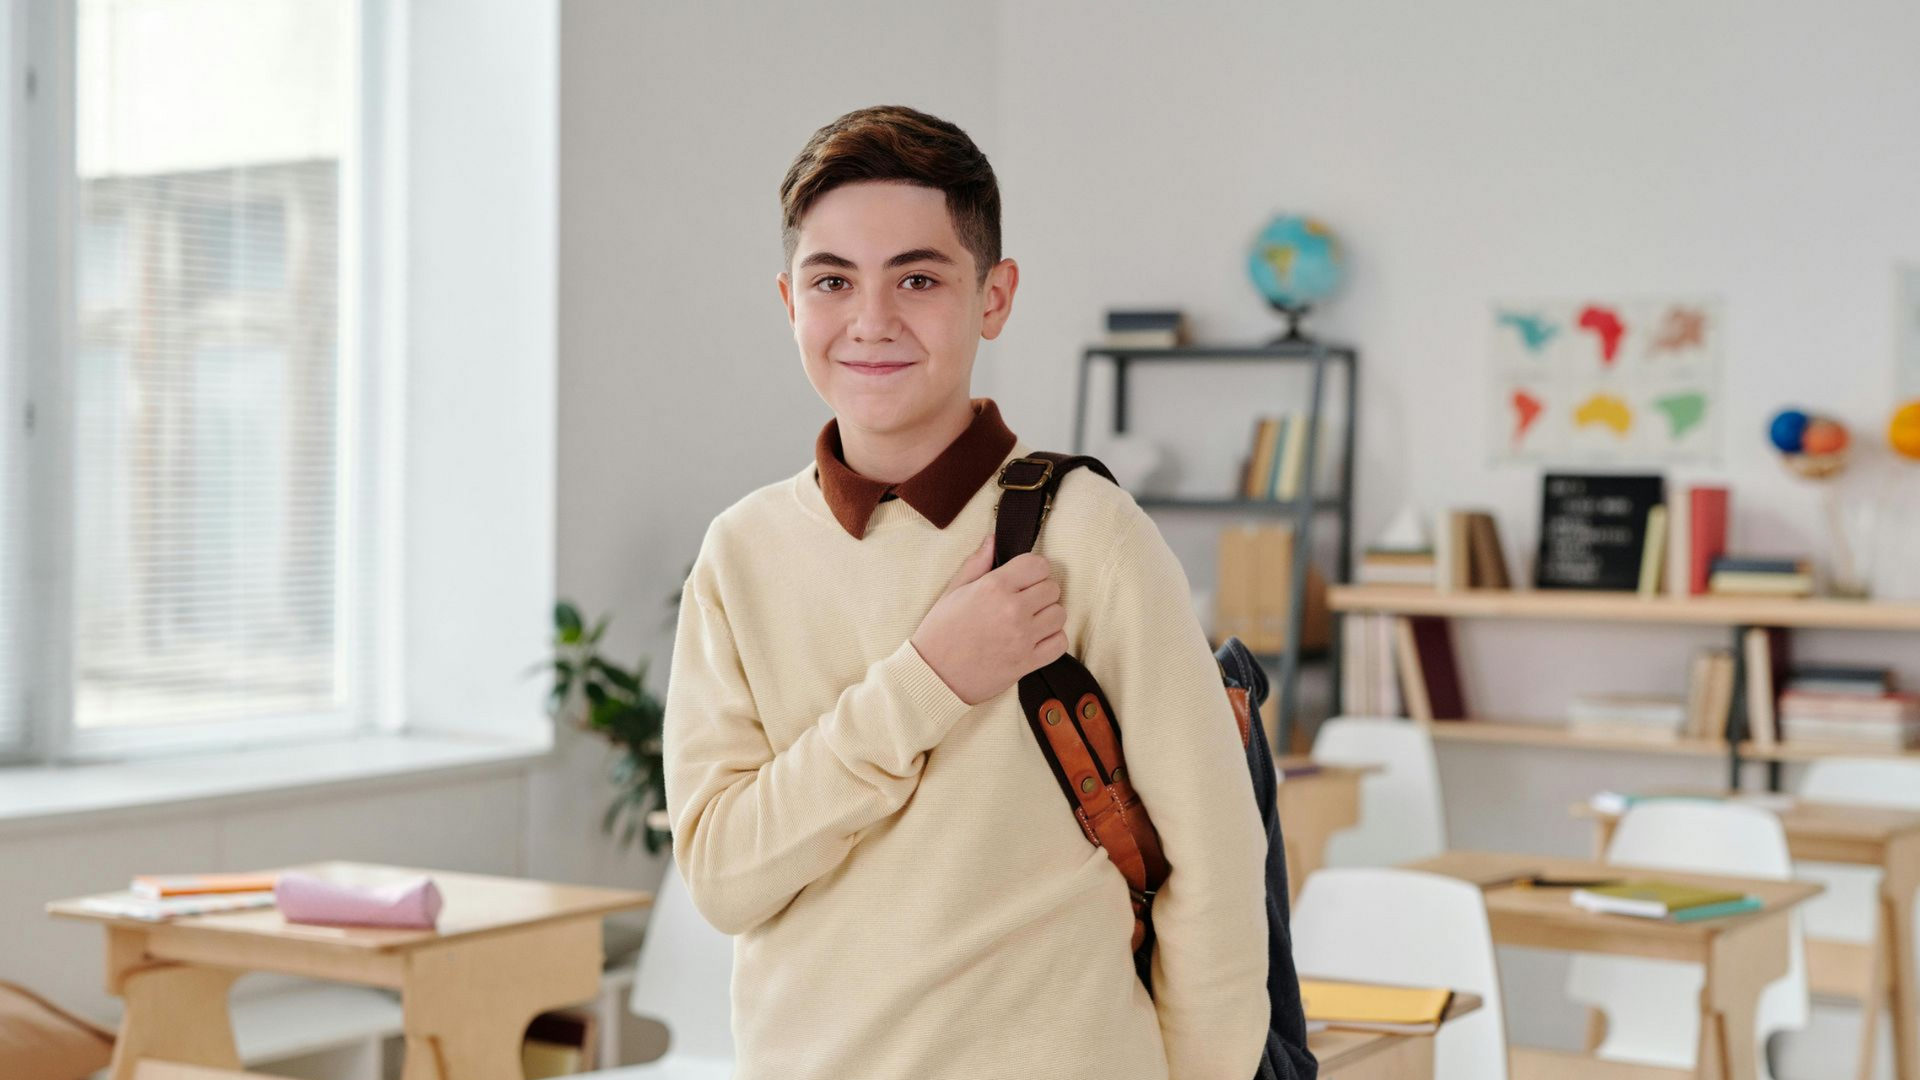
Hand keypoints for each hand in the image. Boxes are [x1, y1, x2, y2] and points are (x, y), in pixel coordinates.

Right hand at [911, 532, 1067, 705]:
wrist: (934, 675)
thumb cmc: (940, 632)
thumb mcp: (953, 591)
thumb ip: (976, 563)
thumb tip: (994, 540)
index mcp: (994, 587)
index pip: (1038, 565)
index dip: (1033, 570)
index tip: (1024, 580)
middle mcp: (1013, 610)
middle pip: (1053, 588)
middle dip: (1040, 592)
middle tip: (1023, 602)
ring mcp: (1023, 637)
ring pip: (1059, 615)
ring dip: (1047, 616)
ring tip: (1028, 621)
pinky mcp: (1028, 662)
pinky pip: (1060, 643)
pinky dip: (1052, 640)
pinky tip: (1035, 639)